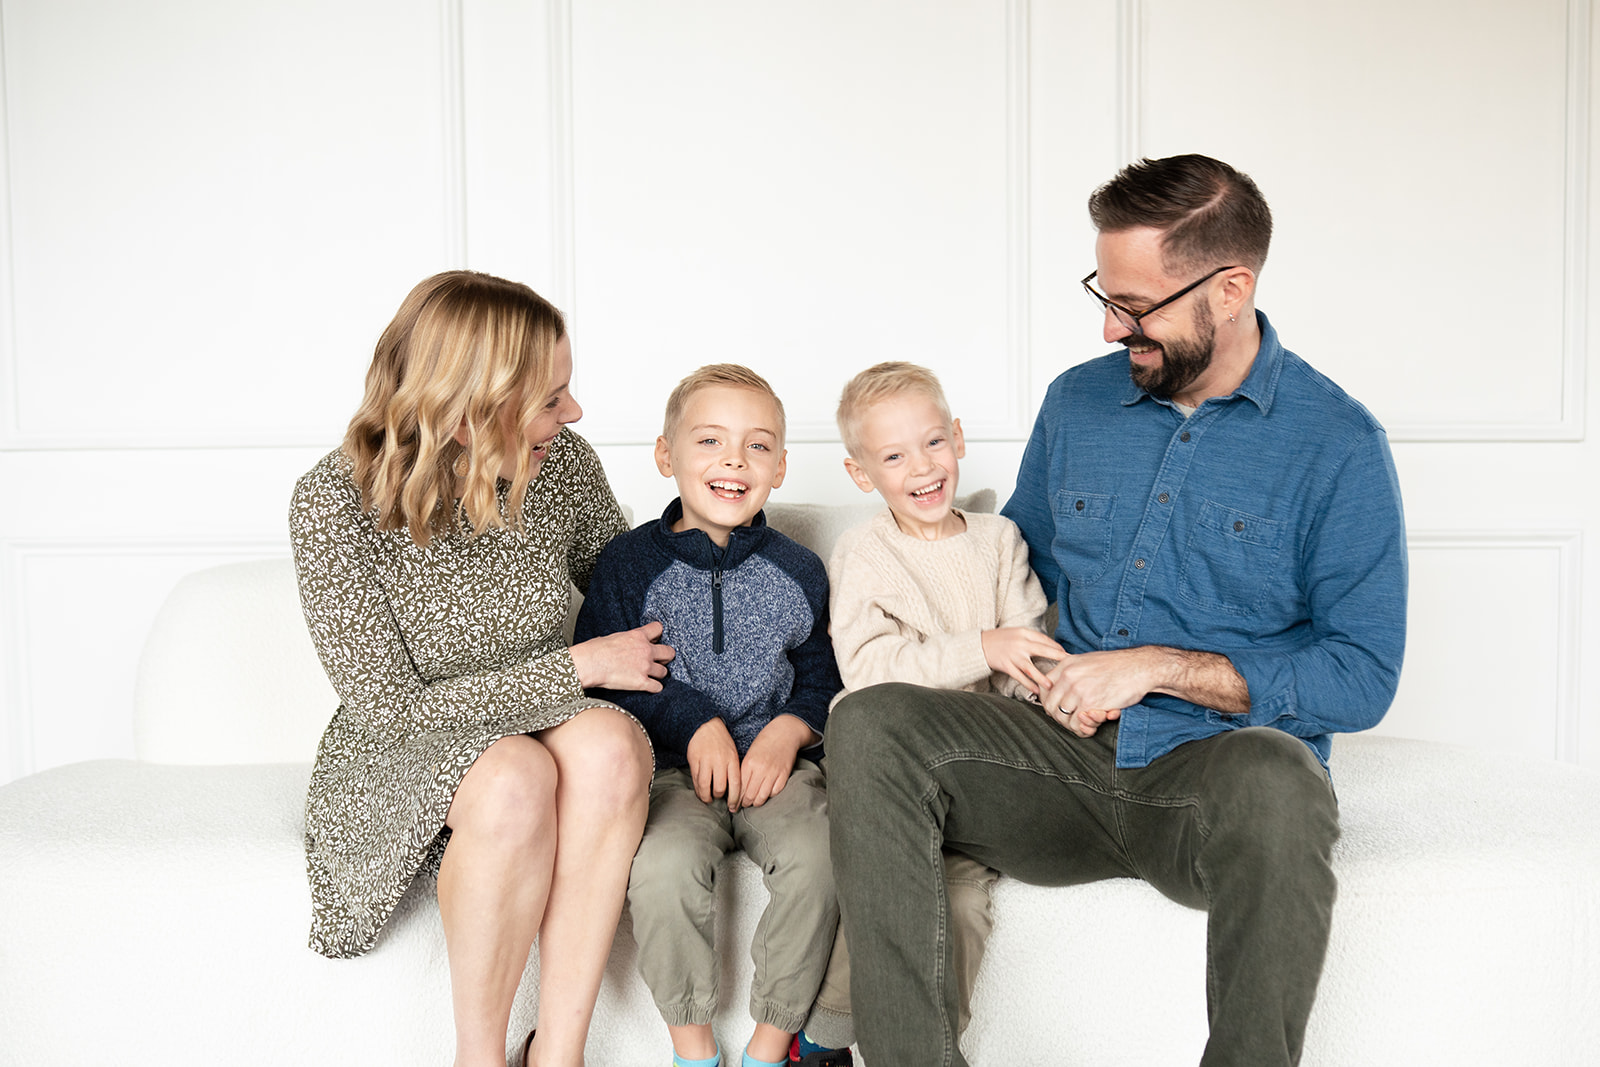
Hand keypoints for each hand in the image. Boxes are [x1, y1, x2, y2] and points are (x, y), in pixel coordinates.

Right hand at [569, 621, 673, 691]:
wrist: (589, 664)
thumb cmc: (595, 650)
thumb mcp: (615, 637)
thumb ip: (628, 639)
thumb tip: (627, 643)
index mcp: (638, 636)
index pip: (658, 629)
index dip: (658, 635)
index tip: (655, 640)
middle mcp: (645, 650)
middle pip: (669, 652)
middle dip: (665, 657)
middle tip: (659, 660)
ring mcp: (645, 667)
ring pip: (664, 671)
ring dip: (658, 673)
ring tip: (650, 675)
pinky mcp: (642, 682)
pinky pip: (658, 687)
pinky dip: (654, 688)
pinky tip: (648, 686)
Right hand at [687, 718, 741, 810]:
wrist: (705, 726)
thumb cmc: (722, 742)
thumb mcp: (733, 753)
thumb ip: (734, 770)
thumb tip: (736, 792)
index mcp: (732, 760)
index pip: (736, 785)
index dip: (735, 799)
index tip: (734, 808)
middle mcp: (719, 761)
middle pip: (720, 788)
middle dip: (720, 797)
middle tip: (719, 799)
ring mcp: (705, 761)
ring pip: (706, 786)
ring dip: (707, 797)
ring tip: (709, 799)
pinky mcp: (694, 761)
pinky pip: (695, 780)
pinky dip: (698, 790)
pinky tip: (700, 792)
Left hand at [738, 715, 814, 807]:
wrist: (785, 732)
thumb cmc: (765, 742)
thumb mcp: (750, 753)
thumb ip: (744, 770)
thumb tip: (737, 788)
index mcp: (749, 763)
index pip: (739, 787)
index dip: (735, 799)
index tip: (733, 805)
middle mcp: (760, 769)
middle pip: (750, 794)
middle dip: (745, 803)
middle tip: (742, 806)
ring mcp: (773, 772)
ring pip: (762, 796)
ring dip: (756, 802)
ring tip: (753, 803)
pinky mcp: (784, 774)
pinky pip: (775, 792)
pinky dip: (769, 796)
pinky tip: (765, 795)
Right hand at [980, 627, 1066, 694]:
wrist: (979, 645)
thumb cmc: (999, 639)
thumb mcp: (1015, 632)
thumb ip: (1030, 638)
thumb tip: (1049, 646)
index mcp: (1023, 633)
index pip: (1044, 639)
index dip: (1056, 647)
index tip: (1066, 654)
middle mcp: (1019, 643)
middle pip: (1042, 650)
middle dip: (1057, 657)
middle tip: (1069, 664)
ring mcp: (1012, 656)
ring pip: (1030, 668)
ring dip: (1042, 677)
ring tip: (1051, 685)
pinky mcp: (1006, 666)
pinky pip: (1019, 677)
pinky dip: (1028, 684)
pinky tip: (1036, 690)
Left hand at [1039, 646, 1248, 735]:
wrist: (1141, 667)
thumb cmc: (1117, 666)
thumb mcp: (1087, 661)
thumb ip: (1070, 672)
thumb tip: (1055, 688)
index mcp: (1066, 665)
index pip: (1043, 688)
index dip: (1048, 702)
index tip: (1057, 708)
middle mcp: (1068, 677)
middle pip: (1050, 706)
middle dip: (1059, 718)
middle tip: (1072, 721)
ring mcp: (1079, 691)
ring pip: (1063, 718)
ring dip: (1073, 726)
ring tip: (1085, 724)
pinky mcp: (1091, 704)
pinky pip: (1079, 725)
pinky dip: (1085, 730)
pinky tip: (1094, 726)